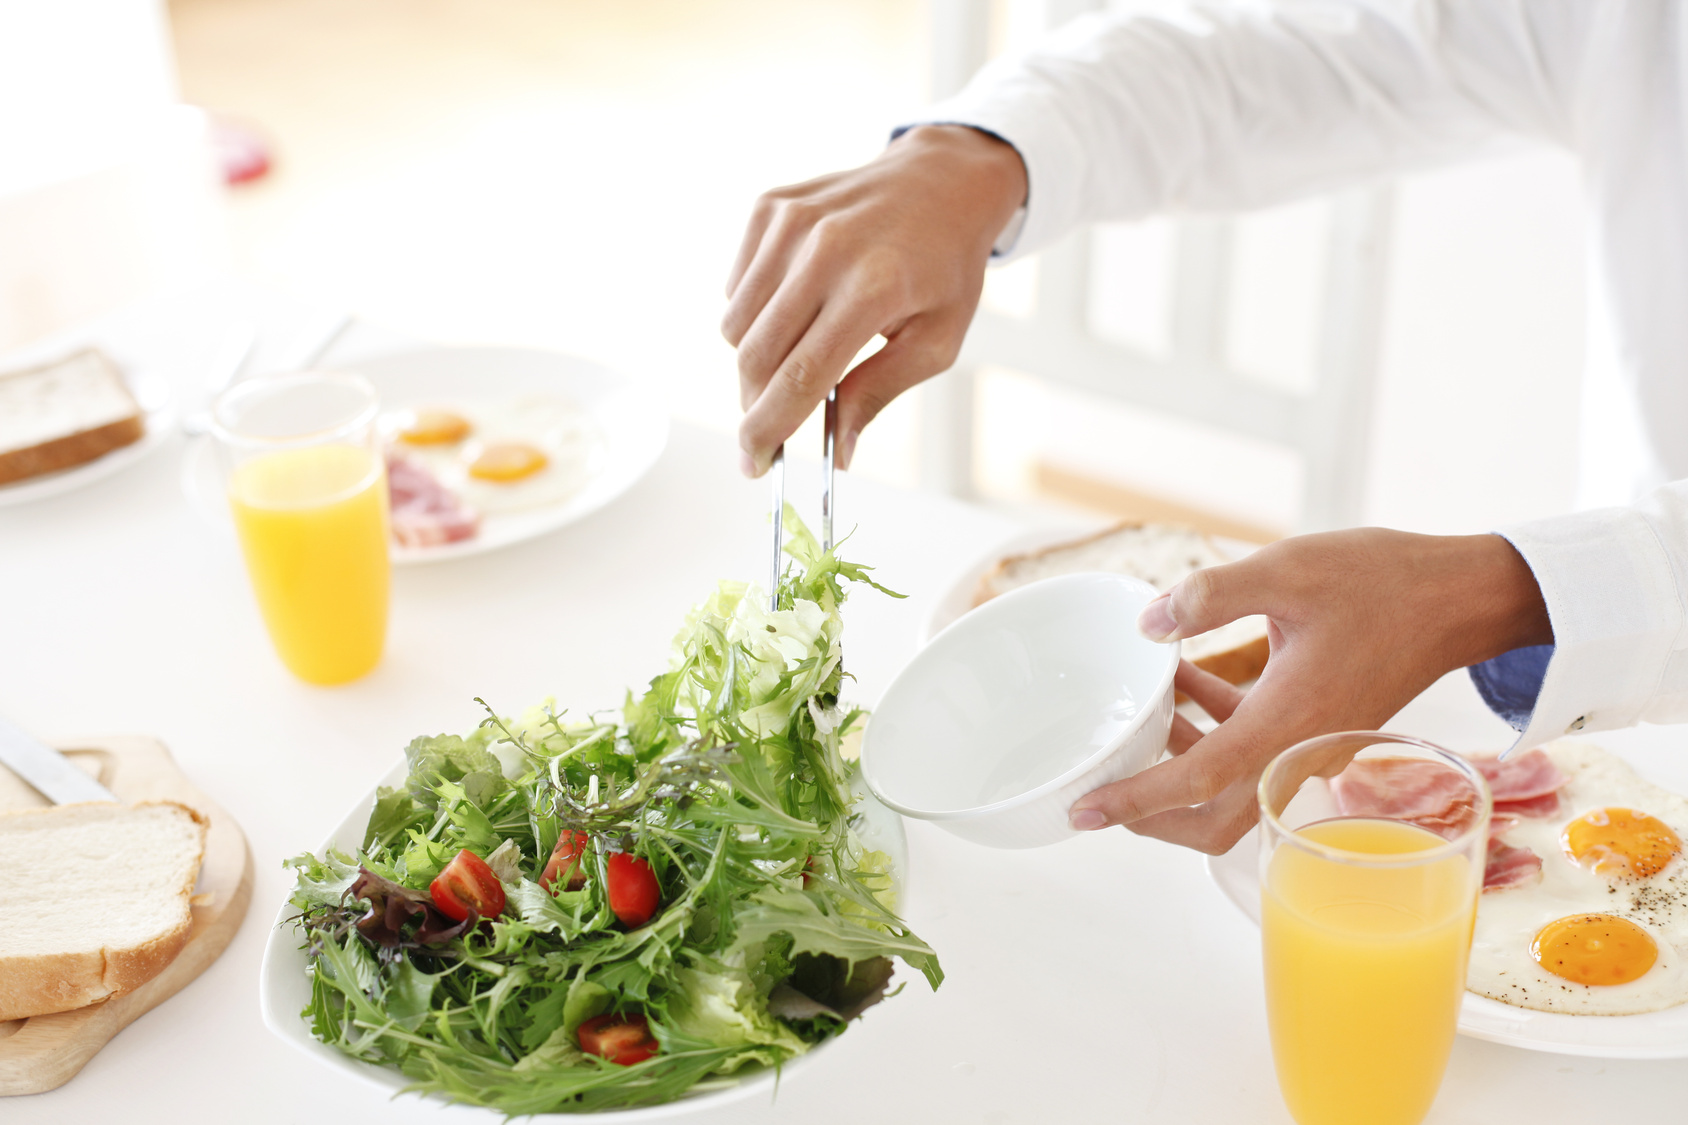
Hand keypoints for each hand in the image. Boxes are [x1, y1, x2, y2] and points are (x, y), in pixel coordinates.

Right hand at [721, 125, 1026, 476]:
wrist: (941, 181)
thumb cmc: (944, 268)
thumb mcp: (935, 341)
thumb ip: (878, 393)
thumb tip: (837, 452)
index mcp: (873, 287)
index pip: (801, 377)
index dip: (769, 429)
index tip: (753, 464)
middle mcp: (825, 249)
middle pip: (756, 357)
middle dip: (755, 405)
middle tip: (770, 427)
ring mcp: (791, 222)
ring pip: (735, 326)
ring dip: (755, 359)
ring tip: (801, 350)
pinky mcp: (770, 207)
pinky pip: (736, 288)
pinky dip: (754, 312)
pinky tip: (797, 303)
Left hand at [1067, 529, 1552, 853]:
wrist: (1461, 596)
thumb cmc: (1383, 582)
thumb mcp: (1287, 572)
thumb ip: (1210, 596)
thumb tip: (1147, 623)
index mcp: (1288, 723)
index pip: (1197, 783)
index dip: (1136, 801)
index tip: (1084, 810)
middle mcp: (1299, 750)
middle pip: (1212, 820)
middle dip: (1152, 814)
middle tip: (1099, 790)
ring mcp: (1312, 746)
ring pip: (1231, 791)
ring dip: (1179, 769)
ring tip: (1131, 727)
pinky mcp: (1319, 729)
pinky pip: (1252, 751)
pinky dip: (1211, 730)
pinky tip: (1181, 680)